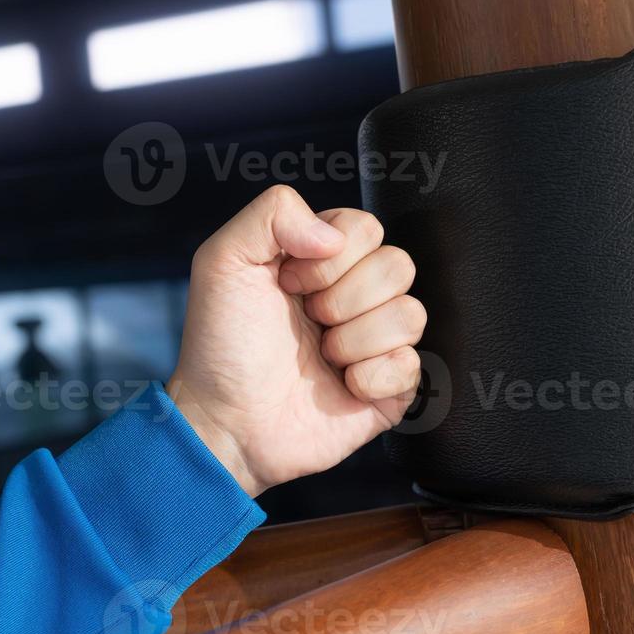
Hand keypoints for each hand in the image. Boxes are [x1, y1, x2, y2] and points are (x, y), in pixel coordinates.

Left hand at [169, 186, 426, 497]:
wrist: (225, 421)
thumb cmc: (220, 345)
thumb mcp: (222, 260)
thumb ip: (272, 213)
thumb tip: (332, 235)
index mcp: (322, 260)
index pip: (366, 227)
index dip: (330, 257)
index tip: (288, 284)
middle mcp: (354, 296)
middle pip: (398, 265)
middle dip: (344, 298)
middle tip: (307, 322)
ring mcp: (374, 343)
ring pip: (411, 314)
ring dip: (356, 339)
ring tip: (321, 357)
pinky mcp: (388, 389)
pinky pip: (413, 365)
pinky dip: (373, 377)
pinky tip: (343, 386)